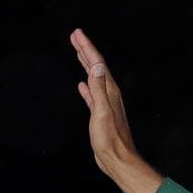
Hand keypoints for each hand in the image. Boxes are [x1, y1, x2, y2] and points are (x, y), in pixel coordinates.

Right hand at [69, 28, 162, 192]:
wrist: (117, 160)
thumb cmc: (110, 139)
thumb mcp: (101, 112)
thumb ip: (98, 89)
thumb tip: (95, 66)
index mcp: (109, 92)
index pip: (97, 63)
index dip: (87, 47)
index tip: (76, 33)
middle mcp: (109, 95)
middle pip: (96, 67)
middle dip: (86, 50)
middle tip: (75, 36)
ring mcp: (105, 105)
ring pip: (94, 78)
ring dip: (85, 65)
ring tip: (77, 52)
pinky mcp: (101, 115)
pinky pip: (92, 95)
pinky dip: (86, 87)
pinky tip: (81, 85)